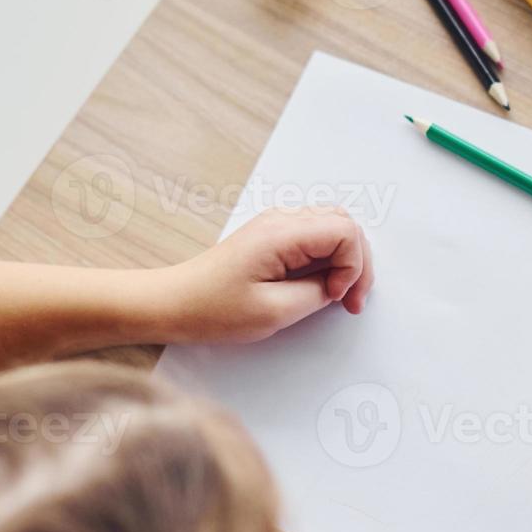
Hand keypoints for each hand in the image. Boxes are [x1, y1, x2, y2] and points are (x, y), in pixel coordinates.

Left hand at [161, 207, 375, 343]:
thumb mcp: (274, 311)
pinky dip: (328, 260)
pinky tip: (321, 285)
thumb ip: (317, 293)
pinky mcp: (273, 238)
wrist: (174, 303)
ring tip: (337, 294)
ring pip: (333, 229)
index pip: (345, 230)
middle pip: (344, 224)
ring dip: (345, 261)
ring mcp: (277, 226)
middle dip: (356, 262)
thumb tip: (339, 284)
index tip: (339, 296)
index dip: (353, 266)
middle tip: (350, 300)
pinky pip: (315, 239)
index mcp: (281, 233)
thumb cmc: (212, 308)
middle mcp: (281, 221)